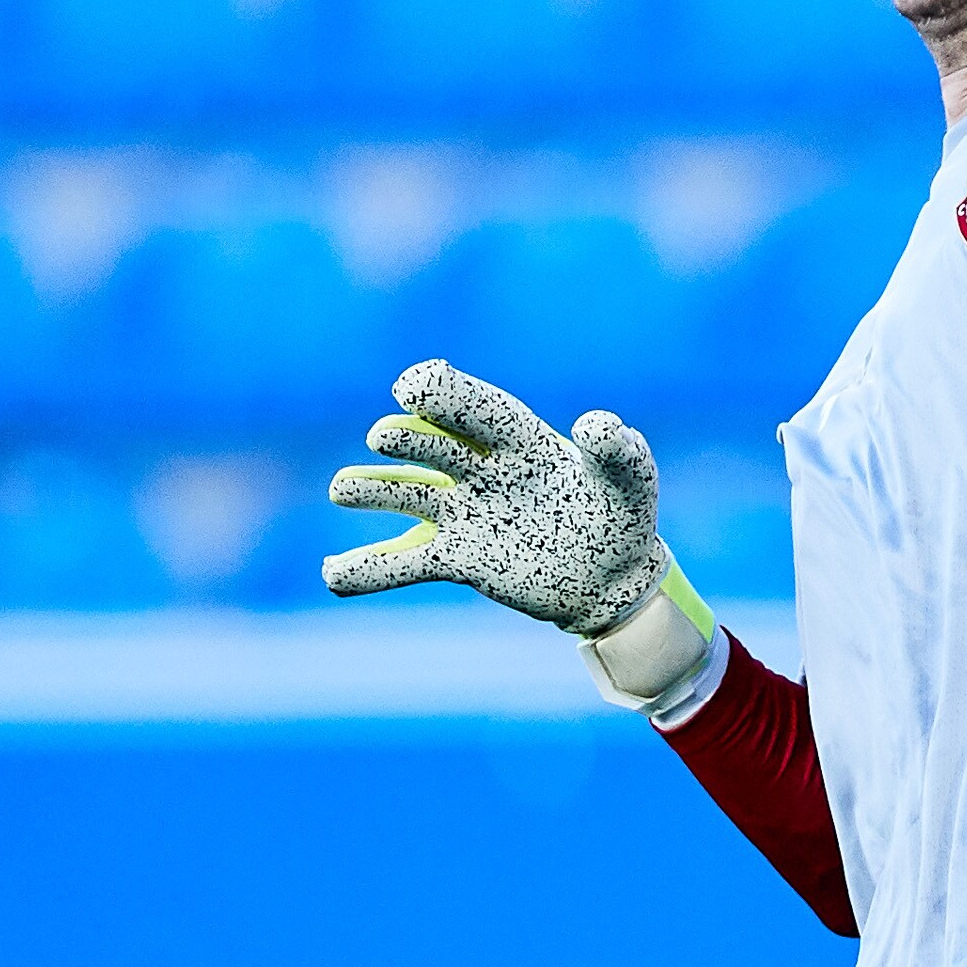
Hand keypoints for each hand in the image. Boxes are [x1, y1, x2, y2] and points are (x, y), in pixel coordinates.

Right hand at [323, 359, 721, 718]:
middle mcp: (483, 470)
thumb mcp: (633, 477)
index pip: (476, 408)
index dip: (443, 393)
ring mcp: (466, 513)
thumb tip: (590, 424)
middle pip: (435, 446)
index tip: (410, 388)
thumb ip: (618, 446)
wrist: (614, 578)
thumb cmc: (623, 514)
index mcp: (521, 438)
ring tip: (341, 490)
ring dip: (373, 491)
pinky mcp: (459, 558)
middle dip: (407, 440)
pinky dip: (370, 569)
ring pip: (410, 496)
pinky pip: (407, 562)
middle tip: (384, 438)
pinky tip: (333, 574)